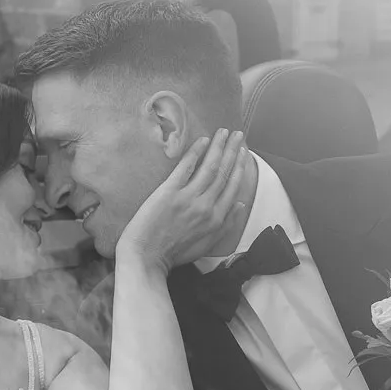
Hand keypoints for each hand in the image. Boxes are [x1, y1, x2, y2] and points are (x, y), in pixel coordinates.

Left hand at [117, 129, 251, 273]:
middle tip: (239, 135)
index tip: (244, 152)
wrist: (146, 257)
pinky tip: (203, 141)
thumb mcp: (207, 244)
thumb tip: (240, 205)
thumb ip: (226, 224)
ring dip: (219, 147)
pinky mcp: (169, 192)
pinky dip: (196, 153)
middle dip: (233, 151)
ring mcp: (188, 198)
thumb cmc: (174, 254)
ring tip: (224, 132)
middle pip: (224, 173)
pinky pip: (186, 167)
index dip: (240, 167)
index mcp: (217, 219)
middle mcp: (206, 206)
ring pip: (210, 167)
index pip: (233, 187)